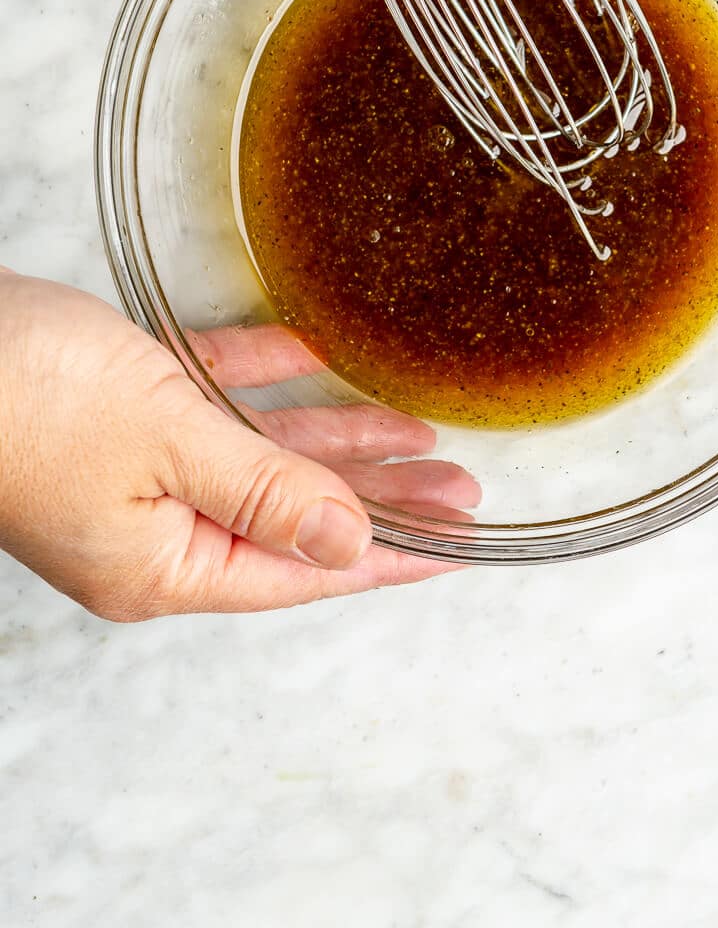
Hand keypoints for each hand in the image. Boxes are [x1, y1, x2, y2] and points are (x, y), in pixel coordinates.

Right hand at [0, 269, 477, 619]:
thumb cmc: (25, 399)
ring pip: (261, 458)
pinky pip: (212, 403)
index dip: (390, 555)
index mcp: (162, 564)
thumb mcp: (169, 445)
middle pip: (293, 516)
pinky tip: (313, 360)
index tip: (459, 547)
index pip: (304, 571)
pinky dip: (262, 382)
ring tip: (415, 428)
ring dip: (335, 439)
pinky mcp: (119, 413)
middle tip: (460, 484)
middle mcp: (153, 529)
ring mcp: (134, 473)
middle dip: (381, 497)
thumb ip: (266, 492)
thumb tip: (348, 544)